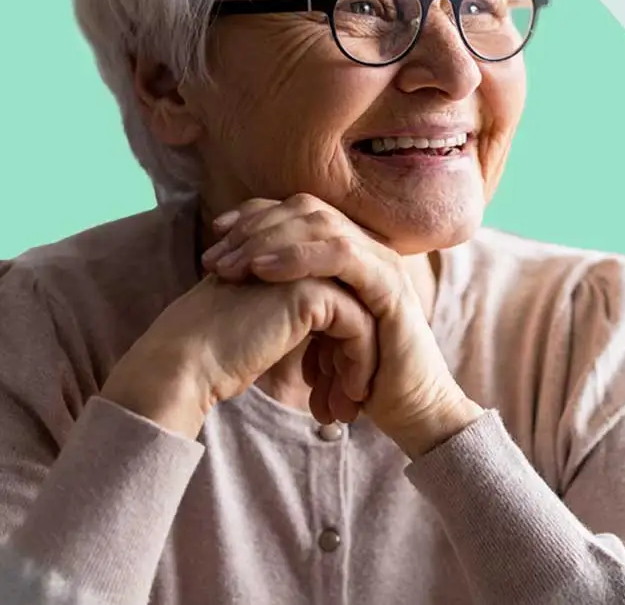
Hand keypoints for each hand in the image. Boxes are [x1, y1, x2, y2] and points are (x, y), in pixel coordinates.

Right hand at [101, 270, 377, 438]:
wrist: (186, 361)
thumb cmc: (215, 354)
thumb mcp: (265, 328)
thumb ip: (295, 321)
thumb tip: (330, 350)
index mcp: (286, 258)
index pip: (337, 297)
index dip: (342, 344)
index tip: (339, 386)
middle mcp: (298, 255)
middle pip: (354, 302)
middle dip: (358, 353)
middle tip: (353, 399)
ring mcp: (306, 268)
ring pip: (362, 312)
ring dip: (363, 361)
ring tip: (352, 403)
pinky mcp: (312, 291)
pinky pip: (357, 325)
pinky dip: (360, 362)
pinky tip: (350, 395)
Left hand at [201, 194, 483, 457]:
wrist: (411, 414)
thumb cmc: (358, 378)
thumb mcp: (313, 333)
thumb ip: (288, 304)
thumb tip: (238, 291)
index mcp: (348, 252)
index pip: (297, 212)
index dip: (255, 216)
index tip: (214, 235)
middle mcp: (366, 247)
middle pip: (305, 210)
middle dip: (254, 229)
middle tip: (214, 259)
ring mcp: (380, 262)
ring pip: (321, 225)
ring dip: (269, 241)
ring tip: (233, 265)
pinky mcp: (389, 285)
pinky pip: (341, 255)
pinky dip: (300, 258)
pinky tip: (264, 270)